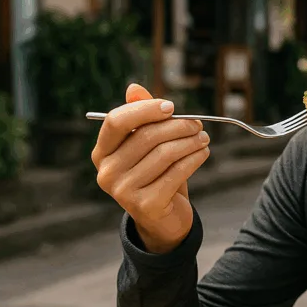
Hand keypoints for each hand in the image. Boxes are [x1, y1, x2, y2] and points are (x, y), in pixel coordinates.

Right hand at [91, 83, 209, 253]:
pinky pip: (176, 173)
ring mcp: (123, 191)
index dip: (145, 110)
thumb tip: (134, 87)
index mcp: (102, 152)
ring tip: (203, 138)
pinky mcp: (145, 205)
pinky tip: (203, 153)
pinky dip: (194, 159)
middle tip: (198, 124)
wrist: (163, 219)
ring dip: (190, 142)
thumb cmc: (156, 175)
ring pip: (164, 154)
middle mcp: (106, 172)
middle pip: (146, 136)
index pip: (117, 121)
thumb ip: (141, 116)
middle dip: (178, 126)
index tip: (171, 107)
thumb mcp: (147, 145)